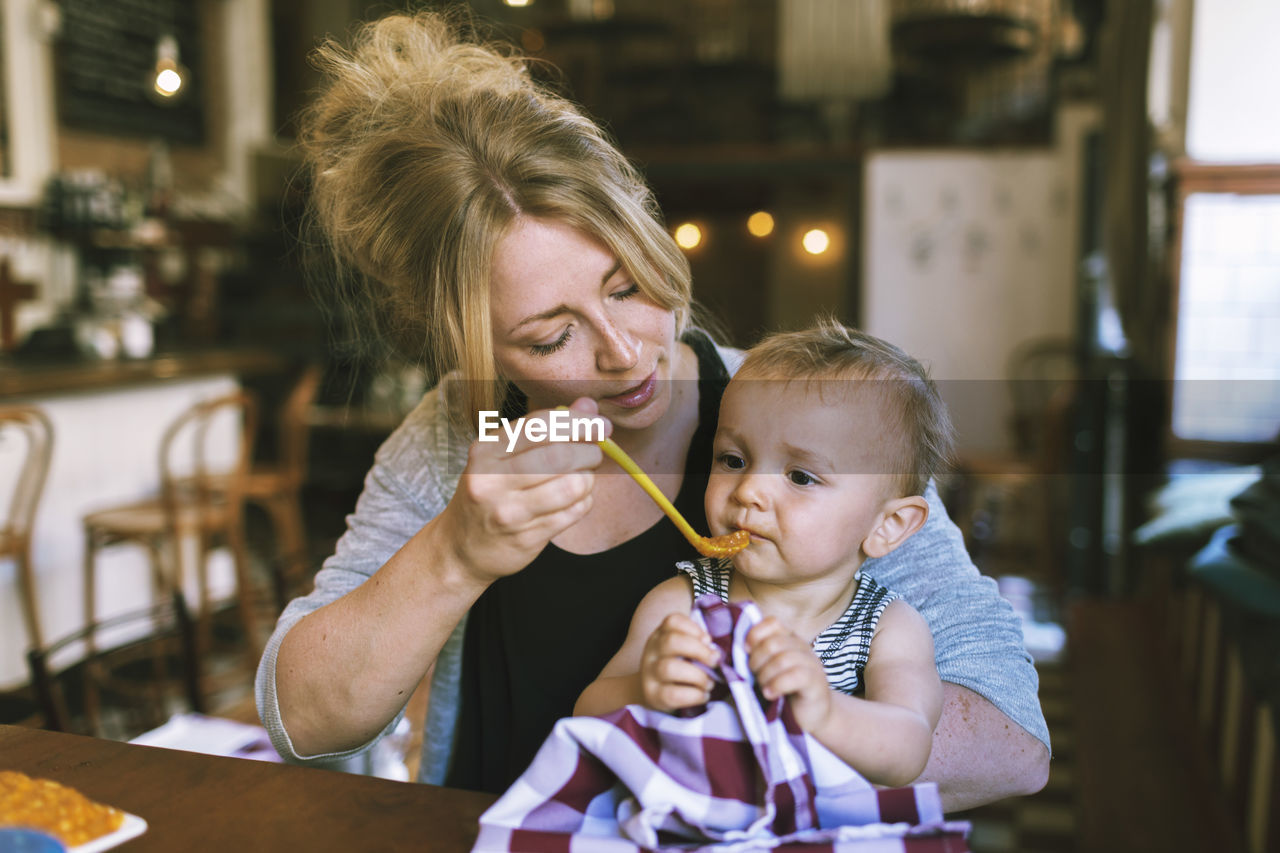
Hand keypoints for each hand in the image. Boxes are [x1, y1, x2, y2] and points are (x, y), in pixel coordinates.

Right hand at [441, 397, 605, 582]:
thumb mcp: (502, 456)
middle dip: (589, 451)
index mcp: (486, 450)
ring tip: (584, 478)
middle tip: (595, 453)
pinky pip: (573, 513)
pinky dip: (585, 502)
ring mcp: (509, 512)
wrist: (460, 549)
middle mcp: (493, 480)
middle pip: (559, 456)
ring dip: (589, 479)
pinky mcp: (527, 538)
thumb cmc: (487, 494)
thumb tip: (588, 405)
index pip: (541, 425)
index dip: (578, 421)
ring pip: (571, 486)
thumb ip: (545, 429)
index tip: (601, 424)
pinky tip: (577, 499)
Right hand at [639, 612, 719, 711]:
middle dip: (699, 651)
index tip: (708, 640)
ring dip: (697, 676)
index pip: (673, 621)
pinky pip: (673, 694)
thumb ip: (698, 645)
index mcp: (661, 635)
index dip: (694, 628)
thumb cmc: (678, 666)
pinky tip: (703, 695)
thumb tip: (715, 651)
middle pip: (672, 642)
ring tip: (710, 683)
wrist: (652, 692)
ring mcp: (650, 673)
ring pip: (670, 668)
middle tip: (715, 661)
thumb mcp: (682, 650)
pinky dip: (694, 695)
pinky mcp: (653, 695)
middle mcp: (653, 651)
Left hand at [747, 617, 831, 731]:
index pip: (772, 623)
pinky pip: (795, 675)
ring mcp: (812, 663)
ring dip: (765, 675)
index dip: (755, 635)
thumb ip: (759, 656)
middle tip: (754, 676)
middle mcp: (802, 647)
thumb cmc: (786, 691)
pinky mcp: (816, 682)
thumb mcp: (770, 669)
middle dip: (756, 661)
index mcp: (790, 640)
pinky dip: (777, 685)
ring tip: (763, 688)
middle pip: (773, 643)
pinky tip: (770, 694)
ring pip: (782, 659)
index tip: (746, 651)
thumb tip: (732, 649)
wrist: (813, 715)